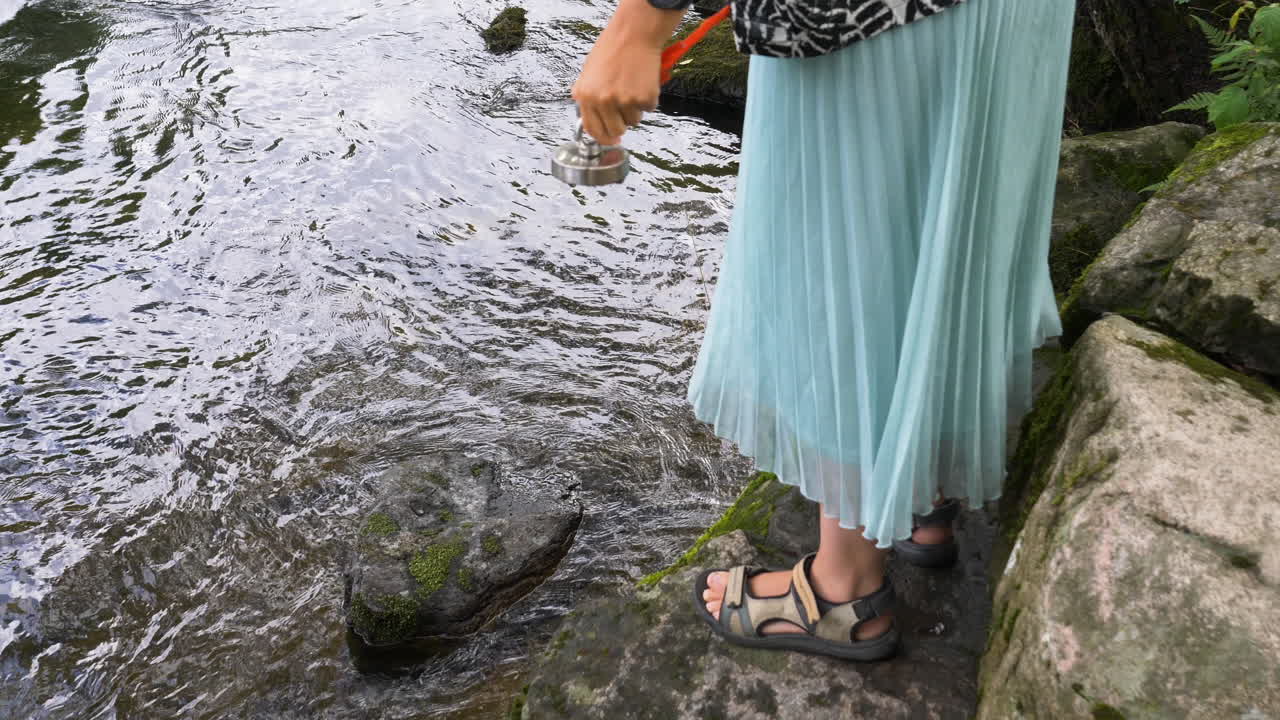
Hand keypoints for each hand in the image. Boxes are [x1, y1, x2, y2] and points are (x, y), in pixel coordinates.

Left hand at [570, 0, 686, 145]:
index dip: (603, 138)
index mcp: (586, 95)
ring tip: (633, 86)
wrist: (634, 34)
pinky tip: (643, 82)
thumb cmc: (613, 49)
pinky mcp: (644, 98)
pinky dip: (649, 98)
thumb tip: (589, 117)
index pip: (592, 129)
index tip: (612, 140)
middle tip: (626, 109)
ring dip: (636, 109)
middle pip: (615, 130)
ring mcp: (624, 101)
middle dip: (622, 124)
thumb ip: (587, 96)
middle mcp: (603, 101)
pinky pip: (649, 109)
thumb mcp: (589, 73)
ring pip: (634, 121)